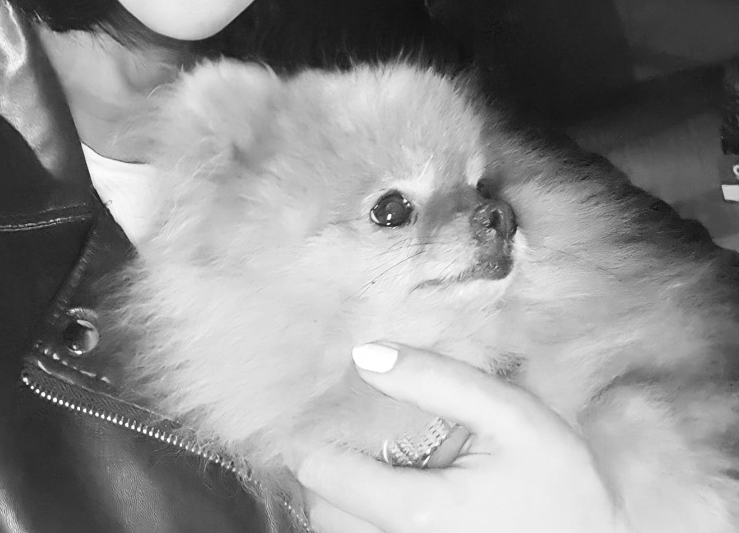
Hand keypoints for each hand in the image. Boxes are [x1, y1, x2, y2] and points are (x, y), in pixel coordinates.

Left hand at [294, 343, 629, 532]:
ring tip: (368, 462)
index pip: (325, 479)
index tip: (322, 411)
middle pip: (325, 513)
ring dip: (340, 497)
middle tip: (345, 432)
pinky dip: (363, 517)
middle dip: (325, 469)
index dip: (314, 439)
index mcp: (424, 513)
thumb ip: (435, 379)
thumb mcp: (508, 413)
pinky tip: (390, 491)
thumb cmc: (558, 480)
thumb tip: (363, 355)